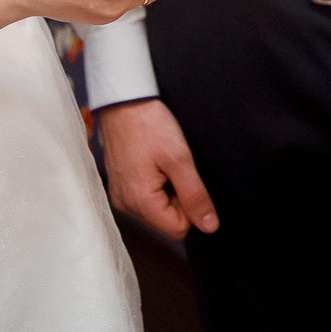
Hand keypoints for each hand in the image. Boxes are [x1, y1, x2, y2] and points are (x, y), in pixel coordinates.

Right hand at [98, 98, 218, 238]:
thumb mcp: (180, 159)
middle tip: (172, 169)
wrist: (123, 102)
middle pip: (167, 222)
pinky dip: (155, 186)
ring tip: (161, 164)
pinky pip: (145, 199)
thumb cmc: (149, 125)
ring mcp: (120, 196)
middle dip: (178, 199)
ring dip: (167, 192)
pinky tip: (152, 164)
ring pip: (157, 211)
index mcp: (139, 202)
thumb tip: (210, 226)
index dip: (190, 207)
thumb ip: (195, 195)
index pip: (178, 229)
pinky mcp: (120, 187)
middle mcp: (125, 206)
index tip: (184, 178)